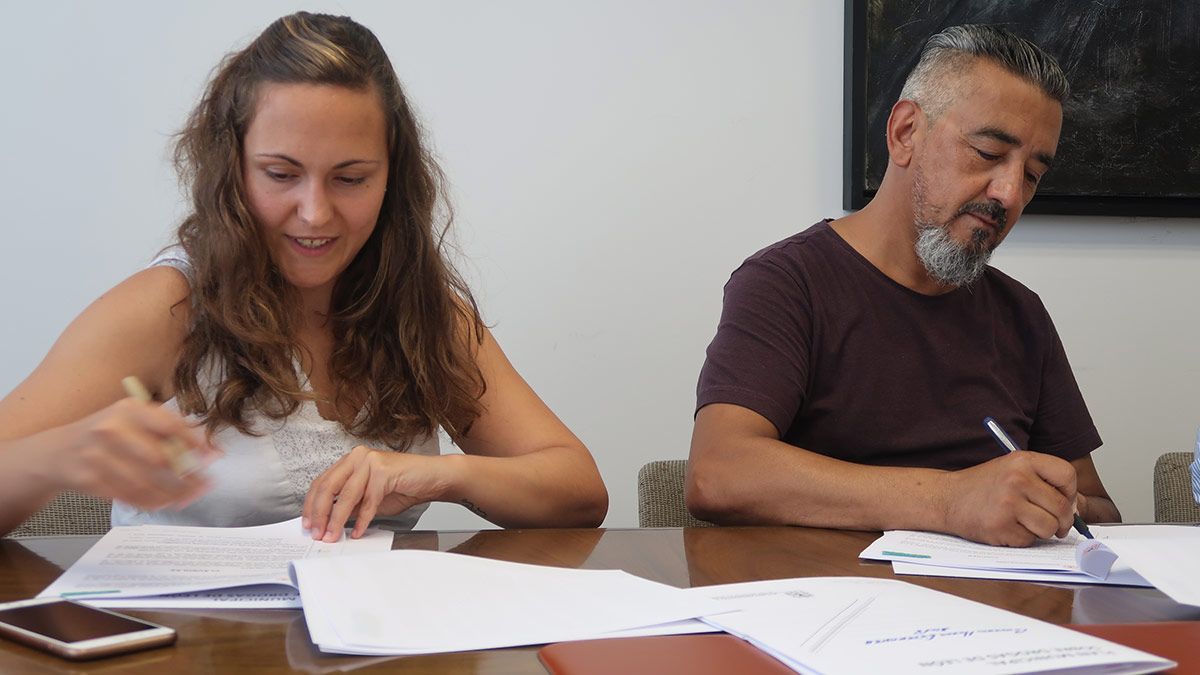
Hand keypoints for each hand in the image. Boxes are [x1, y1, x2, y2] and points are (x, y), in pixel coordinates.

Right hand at [51, 398, 219, 509]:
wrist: (59, 451)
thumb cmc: (107, 434)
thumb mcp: (134, 420)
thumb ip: (169, 431)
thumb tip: (210, 451)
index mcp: (129, 409)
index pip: (168, 425)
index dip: (194, 443)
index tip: (212, 457)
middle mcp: (111, 429)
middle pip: (159, 459)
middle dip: (187, 476)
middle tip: (204, 485)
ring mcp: (98, 456)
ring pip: (145, 482)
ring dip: (172, 493)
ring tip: (189, 497)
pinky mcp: (89, 480)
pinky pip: (128, 495)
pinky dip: (151, 501)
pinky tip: (164, 502)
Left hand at [302, 446, 454, 541]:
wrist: (432, 478)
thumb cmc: (403, 486)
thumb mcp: (368, 499)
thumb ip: (349, 505)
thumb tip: (327, 522)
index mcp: (350, 460)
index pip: (322, 482)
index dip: (311, 505)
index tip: (308, 524)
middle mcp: (357, 457)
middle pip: (328, 487)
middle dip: (319, 514)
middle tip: (317, 534)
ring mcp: (370, 461)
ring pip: (346, 495)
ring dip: (337, 520)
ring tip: (332, 536)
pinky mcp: (383, 470)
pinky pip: (368, 501)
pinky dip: (362, 520)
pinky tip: (357, 532)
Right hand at [941, 451, 1076, 546]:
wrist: (947, 498)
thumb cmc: (983, 486)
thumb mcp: (1013, 471)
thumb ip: (1044, 483)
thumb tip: (1076, 509)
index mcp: (1022, 461)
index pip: (1067, 475)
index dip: (1070, 492)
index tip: (1064, 500)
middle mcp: (1016, 479)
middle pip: (1062, 507)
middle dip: (1062, 520)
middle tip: (1053, 523)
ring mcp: (1008, 503)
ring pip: (1050, 527)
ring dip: (1042, 531)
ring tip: (1026, 523)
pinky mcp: (1000, 526)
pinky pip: (1029, 540)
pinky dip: (1022, 539)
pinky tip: (1007, 528)